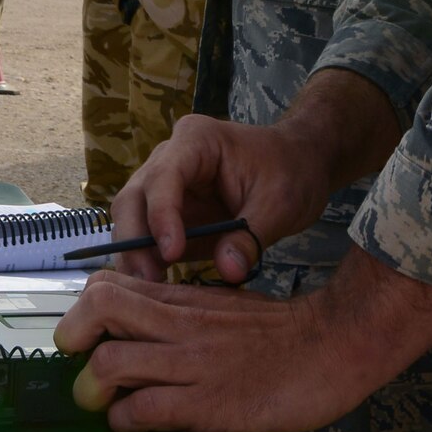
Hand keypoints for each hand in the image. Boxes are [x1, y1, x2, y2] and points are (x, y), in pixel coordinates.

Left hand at [54, 249, 431, 431]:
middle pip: (101, 308)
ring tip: (100, 402)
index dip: (85, 307)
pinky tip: (131, 424)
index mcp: (185, 297)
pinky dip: (126, 420)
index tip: (84, 332)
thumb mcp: (226, 305)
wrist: (333, 344)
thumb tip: (149, 328)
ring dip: (93, 387)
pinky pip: (147, 409)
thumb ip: (187, 312)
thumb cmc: (283, 330)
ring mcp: (193, 363)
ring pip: (114, 361)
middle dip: (73, 336)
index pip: (113, 283)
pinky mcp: (209, 402)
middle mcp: (181, 323)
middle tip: (74, 359)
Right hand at [109, 114, 333, 284]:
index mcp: (196, 140)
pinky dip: (148, 263)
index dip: (162, 215)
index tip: (172, 254)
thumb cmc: (290, 172)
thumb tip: (228, 272)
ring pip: (132, 219)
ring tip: (151, 292)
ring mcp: (166, 187)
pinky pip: (148, 239)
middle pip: (134, 197)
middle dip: (135, 240)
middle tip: (150, 281)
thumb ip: (251, 236)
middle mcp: (170, 158)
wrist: (299, 166)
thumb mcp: (279, 204)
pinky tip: (158, 291)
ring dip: (135, 255)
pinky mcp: (170, 215)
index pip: (164, 176)